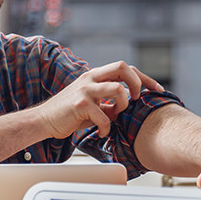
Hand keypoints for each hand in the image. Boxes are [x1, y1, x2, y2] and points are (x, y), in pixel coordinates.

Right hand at [36, 62, 163, 139]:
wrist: (44, 120)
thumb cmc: (69, 113)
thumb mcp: (92, 102)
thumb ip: (109, 100)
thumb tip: (128, 106)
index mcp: (95, 75)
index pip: (125, 68)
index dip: (144, 78)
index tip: (157, 90)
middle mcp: (91, 78)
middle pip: (123, 67)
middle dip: (137, 83)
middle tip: (136, 100)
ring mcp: (85, 90)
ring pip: (117, 89)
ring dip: (123, 105)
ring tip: (116, 116)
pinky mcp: (79, 105)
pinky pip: (104, 116)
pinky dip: (107, 127)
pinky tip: (102, 132)